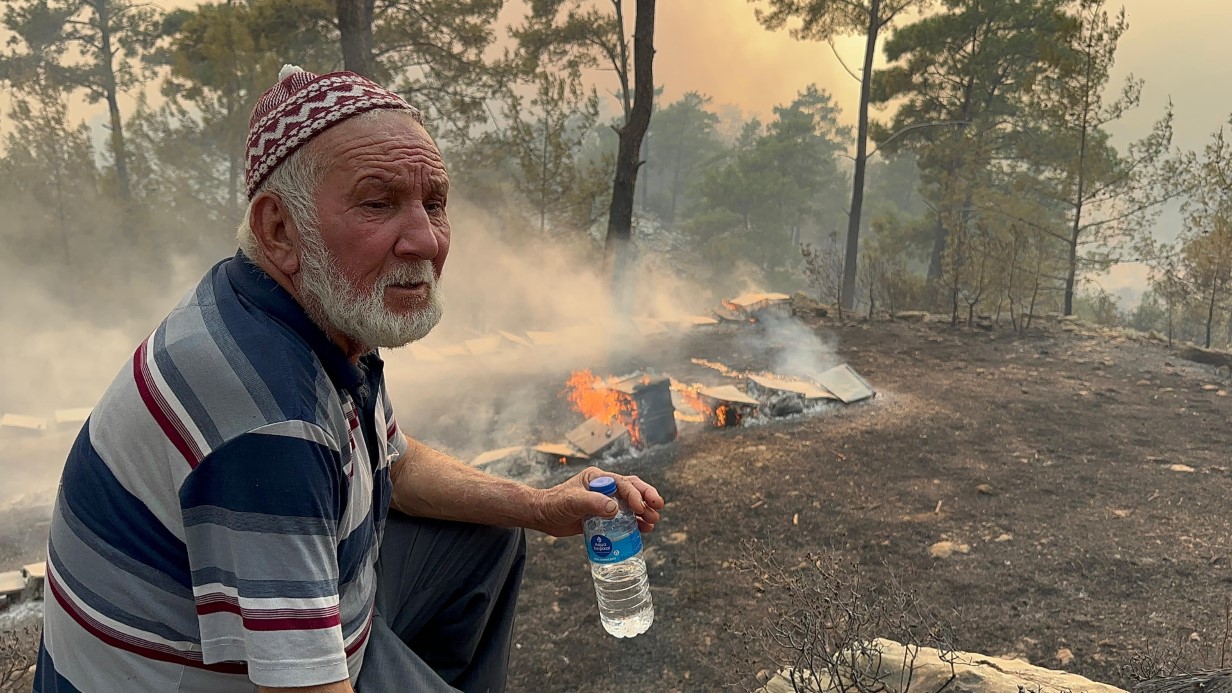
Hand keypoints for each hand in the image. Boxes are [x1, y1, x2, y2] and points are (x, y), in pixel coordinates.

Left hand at [530, 466, 664, 536]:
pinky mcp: (603, 515)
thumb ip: (592, 503)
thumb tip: (615, 509)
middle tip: (657, 508)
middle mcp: (604, 487)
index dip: (634, 494)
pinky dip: (634, 523)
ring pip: (630, 503)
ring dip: (643, 511)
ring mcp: (605, 501)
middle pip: (632, 489)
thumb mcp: (572, 502)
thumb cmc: (554, 504)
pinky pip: (623, 517)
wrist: (543, 516)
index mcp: (598, 478)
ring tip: (653, 521)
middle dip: (646, 497)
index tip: (641, 507)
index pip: (622, 483)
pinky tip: (643, 530)